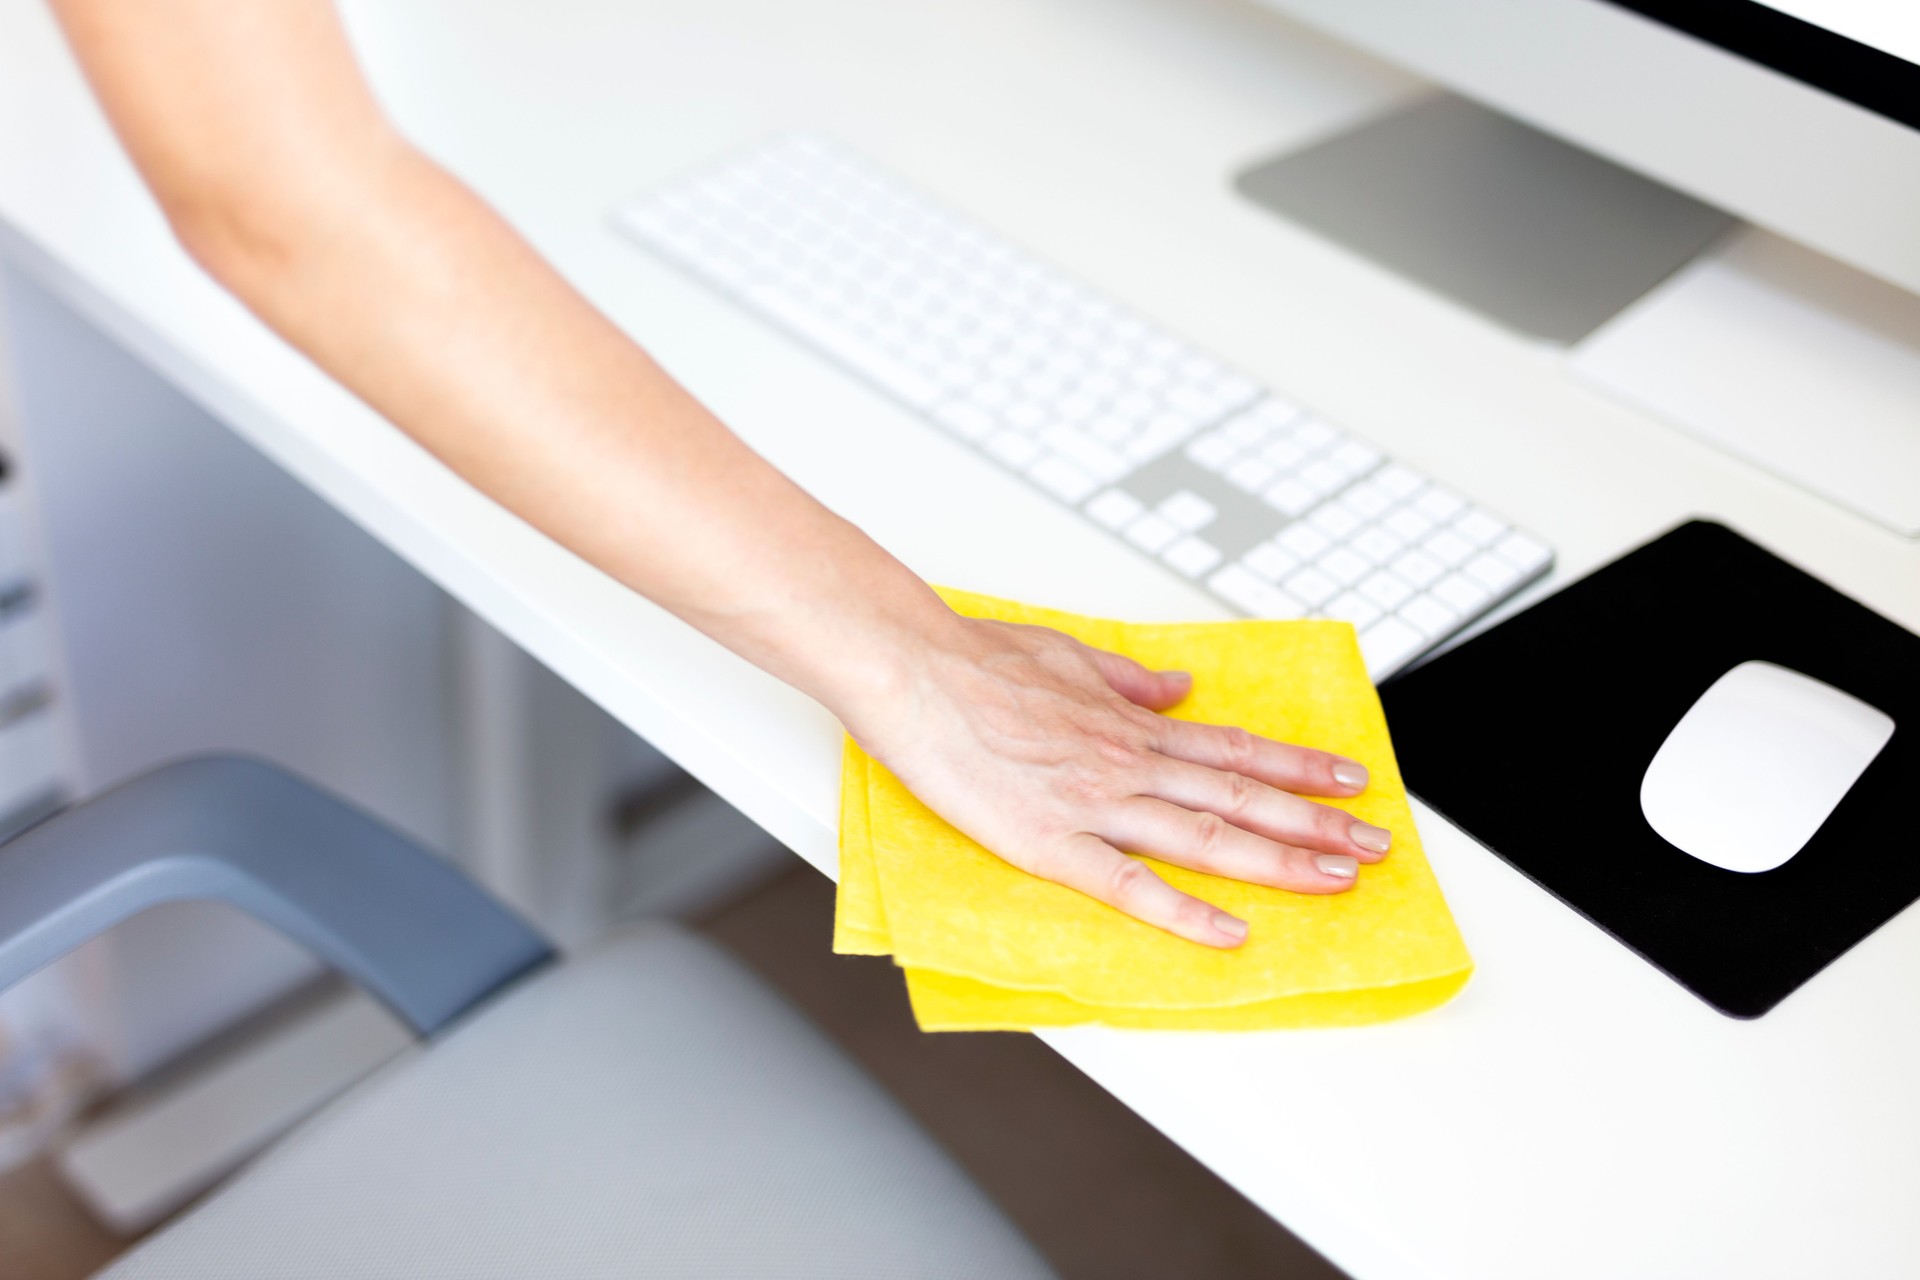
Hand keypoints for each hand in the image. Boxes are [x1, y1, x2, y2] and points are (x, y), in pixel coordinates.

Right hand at [842, 615, 1392, 947]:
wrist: (911, 666)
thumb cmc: (974, 660)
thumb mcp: (1067, 656)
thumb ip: (1127, 681)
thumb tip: (1177, 688)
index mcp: (1129, 724)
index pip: (1234, 749)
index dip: (1298, 768)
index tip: (1350, 781)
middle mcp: (1127, 762)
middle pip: (1239, 795)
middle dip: (1314, 823)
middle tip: (1375, 847)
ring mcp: (1092, 802)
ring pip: (1204, 835)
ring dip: (1277, 860)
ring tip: (1336, 880)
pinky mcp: (1047, 840)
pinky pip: (1127, 884)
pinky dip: (1182, 911)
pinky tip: (1228, 933)